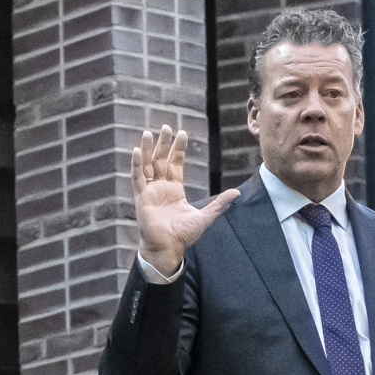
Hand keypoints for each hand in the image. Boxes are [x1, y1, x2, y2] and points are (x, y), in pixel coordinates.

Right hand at [131, 124, 239, 276]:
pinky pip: (137, 177)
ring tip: (148, 133)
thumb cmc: (183, 235)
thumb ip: (219, 204)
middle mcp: (161, 188)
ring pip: (147, 165)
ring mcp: (150, 191)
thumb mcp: (205, 216)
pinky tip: (137, 150)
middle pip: (161, 160)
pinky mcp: (141, 197)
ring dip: (147, 149)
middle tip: (166, 127)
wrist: (168, 248)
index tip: (182, 133)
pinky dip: (137, 164)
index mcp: (175, 190)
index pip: (176, 164)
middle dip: (163, 143)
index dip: (178, 149)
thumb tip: (237, 193)